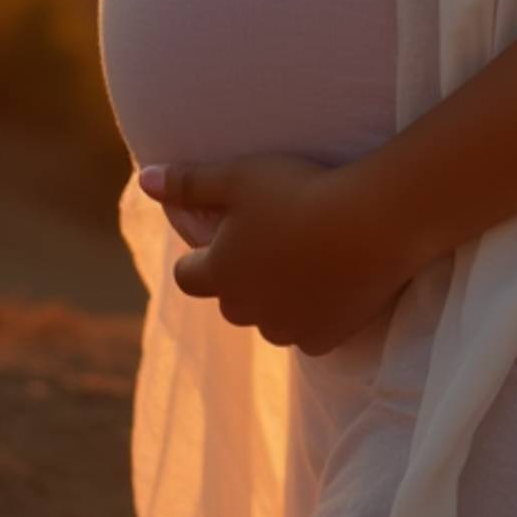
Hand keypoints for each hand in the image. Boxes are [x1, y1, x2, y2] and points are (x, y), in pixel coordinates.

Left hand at [141, 152, 415, 355]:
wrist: (370, 223)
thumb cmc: (300, 191)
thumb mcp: (240, 175)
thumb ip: (190, 182)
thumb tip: (145, 180)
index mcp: (219, 272)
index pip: (187, 276)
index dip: (200, 257)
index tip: (220, 238)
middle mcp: (244, 310)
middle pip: (230, 299)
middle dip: (242, 277)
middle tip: (274, 238)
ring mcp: (285, 329)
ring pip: (270, 319)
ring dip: (278, 297)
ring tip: (308, 258)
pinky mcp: (322, 340)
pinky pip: (309, 332)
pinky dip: (315, 313)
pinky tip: (334, 281)